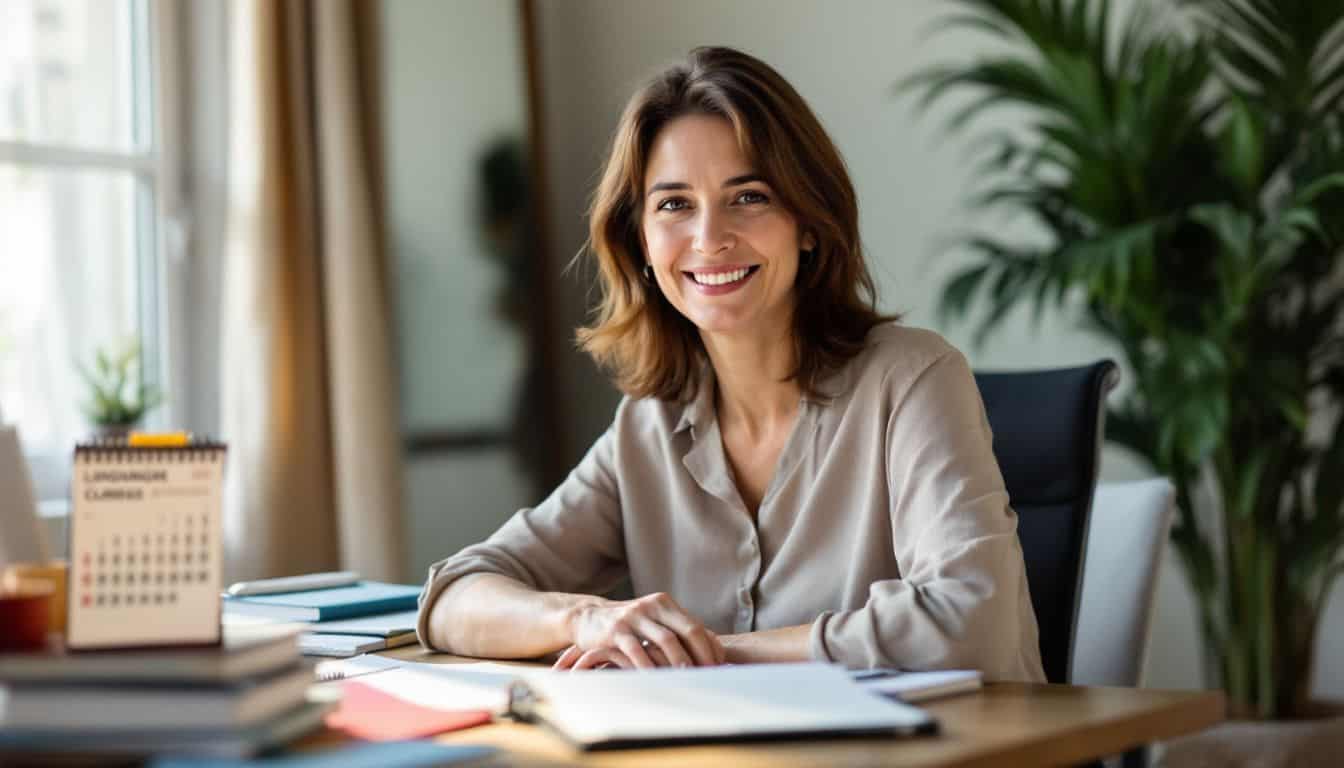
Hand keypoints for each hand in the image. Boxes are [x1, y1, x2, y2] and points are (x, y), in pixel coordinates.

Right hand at [554, 592, 724, 669]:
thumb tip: (714, 651)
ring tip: (688, 679)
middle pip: (686, 630)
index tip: (718, 668)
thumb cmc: (628, 626)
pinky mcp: (615, 630)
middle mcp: (652, 606)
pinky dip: (649, 666)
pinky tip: (656, 680)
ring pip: (665, 640)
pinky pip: (636, 650)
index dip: (709, 648)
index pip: (695, 626)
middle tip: (709, 676)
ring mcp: (633, 616)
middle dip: (701, 655)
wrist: (588, 618)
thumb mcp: (652, 622)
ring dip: (679, 661)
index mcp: (665, 604)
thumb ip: (677, 631)